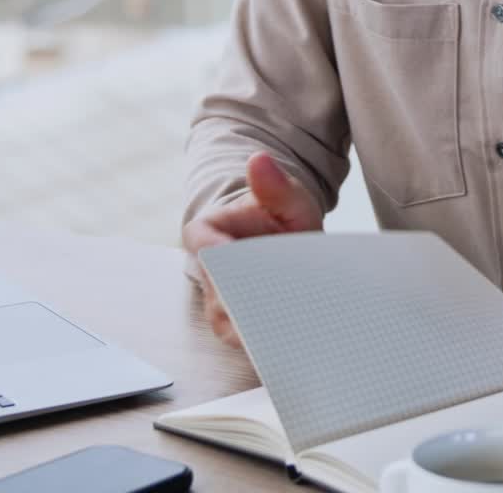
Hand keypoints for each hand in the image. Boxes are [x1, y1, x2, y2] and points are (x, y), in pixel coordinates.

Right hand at [182, 151, 323, 347]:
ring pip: (234, 326)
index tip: (257, 273)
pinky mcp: (236, 330)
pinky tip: (298, 337)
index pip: (210, 252)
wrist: (281, 241)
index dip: (232, 264)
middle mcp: (205, 275)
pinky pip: (248, 341)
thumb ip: (275, 184)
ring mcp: (219, 307)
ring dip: (264, 325)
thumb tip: (259, 160)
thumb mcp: (287, 198)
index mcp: (204, 235)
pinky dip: (271, 340)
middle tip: (288, 305)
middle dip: (254, 302)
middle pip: (223, 297)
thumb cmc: (278, 217)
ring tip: (298, 322)